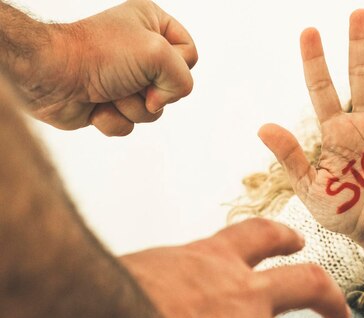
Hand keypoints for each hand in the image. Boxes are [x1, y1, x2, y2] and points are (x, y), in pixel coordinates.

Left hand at [26, 0, 197, 135]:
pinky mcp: (111, 103)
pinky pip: (131, 124)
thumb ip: (183, 78)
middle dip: (152, 92)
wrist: (51, 76)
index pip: (190, 54)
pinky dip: (115, 120)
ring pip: (153, 110)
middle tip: (128, 79)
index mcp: (152, 24)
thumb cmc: (98, 55)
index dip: (176, 66)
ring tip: (109, 92)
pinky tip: (96, 106)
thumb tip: (160, 102)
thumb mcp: (158, 54)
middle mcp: (140, 50)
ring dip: (132, 107)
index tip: (151, 62)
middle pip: (173, 86)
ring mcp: (126, 79)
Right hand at [109, 219, 349, 317]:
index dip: (283, 238)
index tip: (297, 242)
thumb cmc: (112, 294)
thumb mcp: (148, 269)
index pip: (261, 237)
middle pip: (308, 285)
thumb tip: (154, 296)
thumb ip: (168, 281)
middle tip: (340, 313)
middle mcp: (245, 295)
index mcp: (216, 260)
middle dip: (329, 299)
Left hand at [258, 10, 363, 262]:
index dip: (315, 61)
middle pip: (358, 77)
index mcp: (335, 133)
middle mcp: (362, 125)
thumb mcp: (309, 187)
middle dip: (357, 46)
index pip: (322, 89)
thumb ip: (290, 157)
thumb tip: (263, 126)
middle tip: (358, 13)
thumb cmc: (341, 211)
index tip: (309, 31)